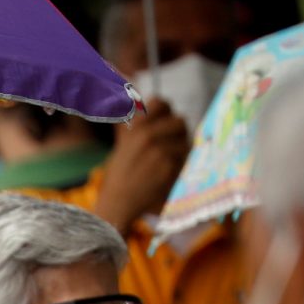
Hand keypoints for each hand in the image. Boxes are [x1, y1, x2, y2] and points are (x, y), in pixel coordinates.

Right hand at [94, 97, 190, 231]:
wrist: (118, 201)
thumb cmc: (120, 174)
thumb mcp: (123, 145)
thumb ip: (135, 126)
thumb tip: (145, 104)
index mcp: (135, 126)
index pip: (162, 103)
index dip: (166, 111)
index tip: (165, 121)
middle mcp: (147, 135)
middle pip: (180, 122)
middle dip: (179, 134)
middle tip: (171, 146)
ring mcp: (159, 150)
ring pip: (185, 142)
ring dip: (181, 152)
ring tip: (166, 163)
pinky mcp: (169, 165)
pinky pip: (185, 158)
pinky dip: (180, 165)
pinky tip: (167, 174)